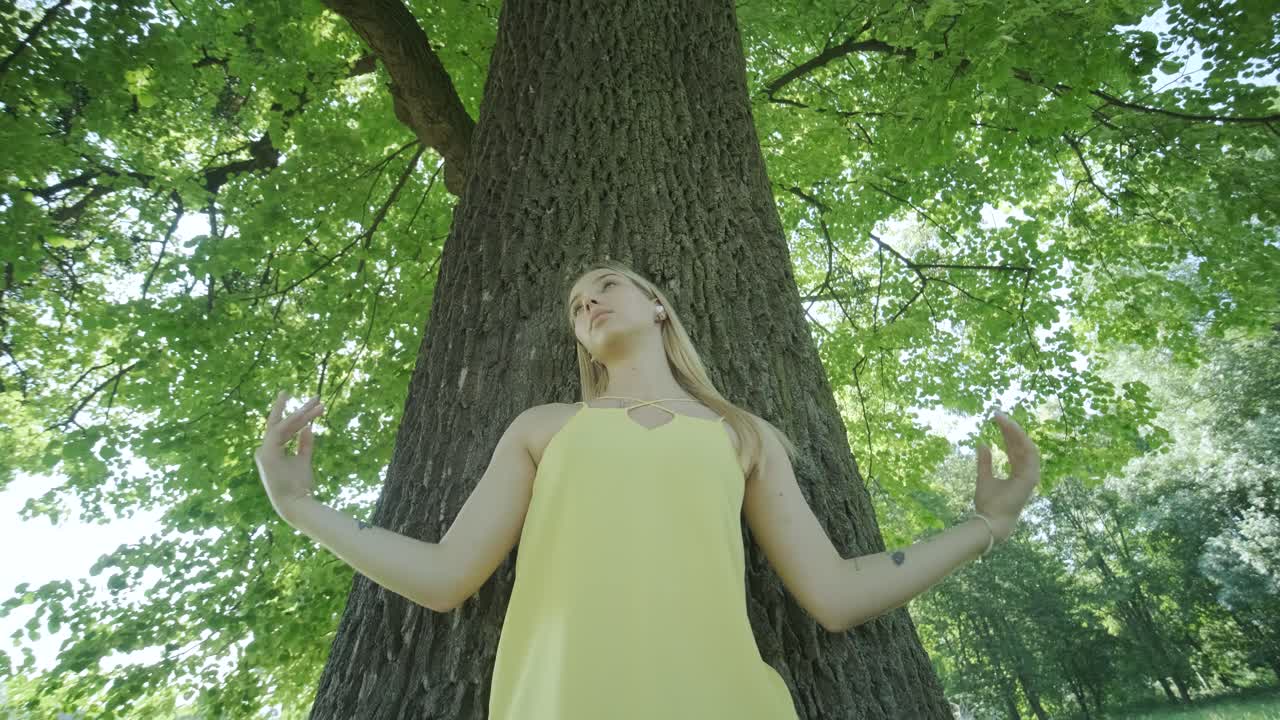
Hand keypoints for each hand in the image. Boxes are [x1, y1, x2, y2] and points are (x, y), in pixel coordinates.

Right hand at [254, 391, 325, 520]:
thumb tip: (309, 428)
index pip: (286, 428)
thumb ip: (305, 444)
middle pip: (284, 423)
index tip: (312, 403)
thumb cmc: (299, 485)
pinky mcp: (266, 453)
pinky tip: (306, 415)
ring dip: (302, 414)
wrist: (295, 502)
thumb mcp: (304, 460)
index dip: (298, 415)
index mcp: (273, 450)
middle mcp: (265, 449)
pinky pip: (280, 431)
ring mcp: (264, 451)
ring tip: (319, 403)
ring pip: (284, 424)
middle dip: (300, 409)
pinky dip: (292, 422)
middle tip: (316, 396)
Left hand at [975, 410, 1041, 542]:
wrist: (991, 519)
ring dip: (1015, 431)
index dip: (1006, 433)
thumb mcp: (983, 477)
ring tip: (1002, 419)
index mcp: (1017, 472)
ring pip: (1026, 446)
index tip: (996, 419)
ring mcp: (1030, 475)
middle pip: (1020, 444)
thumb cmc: (988, 503)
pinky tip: (1011, 429)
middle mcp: (1026, 472)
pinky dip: (1021, 441)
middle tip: (997, 414)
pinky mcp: (1030, 478)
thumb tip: (982, 443)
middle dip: (1010, 428)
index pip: (1014, 448)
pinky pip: (1029, 454)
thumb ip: (984, 462)